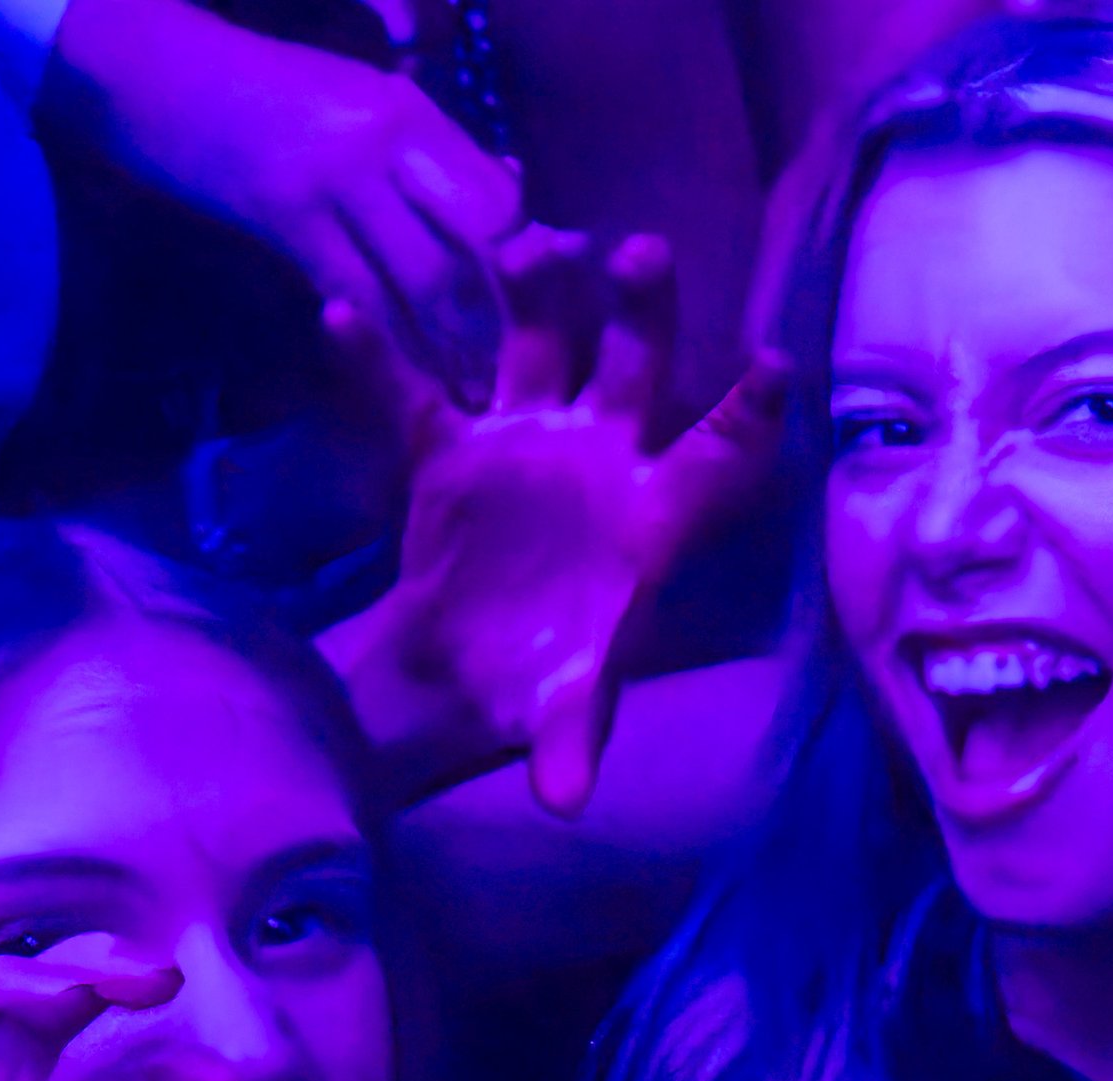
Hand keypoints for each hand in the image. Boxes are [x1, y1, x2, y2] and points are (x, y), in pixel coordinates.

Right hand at [59, 0, 520, 396]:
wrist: (161, 77)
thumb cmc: (266, 89)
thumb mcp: (359, 98)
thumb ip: (427, 147)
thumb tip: (505, 189)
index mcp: (405, 108)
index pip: (491, 195)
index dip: (515, 251)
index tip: (522, 291)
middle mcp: (379, 144)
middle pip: (464, 246)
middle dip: (488, 317)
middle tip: (499, 364)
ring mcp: (333, 185)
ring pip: (416, 282)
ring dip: (446, 347)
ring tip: (469, 388)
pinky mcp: (288, 225)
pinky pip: (359, 297)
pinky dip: (393, 340)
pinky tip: (416, 368)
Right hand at [329, 228, 787, 812]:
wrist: (462, 676)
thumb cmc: (538, 686)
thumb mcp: (559, 720)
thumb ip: (569, 745)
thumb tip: (567, 802)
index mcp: (651, 515)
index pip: (714, 456)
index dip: (747, 416)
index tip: (774, 367)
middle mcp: (600, 455)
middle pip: (636, 363)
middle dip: (643, 309)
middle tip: (638, 254)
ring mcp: (527, 439)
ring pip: (541, 342)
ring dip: (536, 292)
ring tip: (524, 246)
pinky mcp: (452, 447)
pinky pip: (412, 393)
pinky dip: (372, 359)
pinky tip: (338, 317)